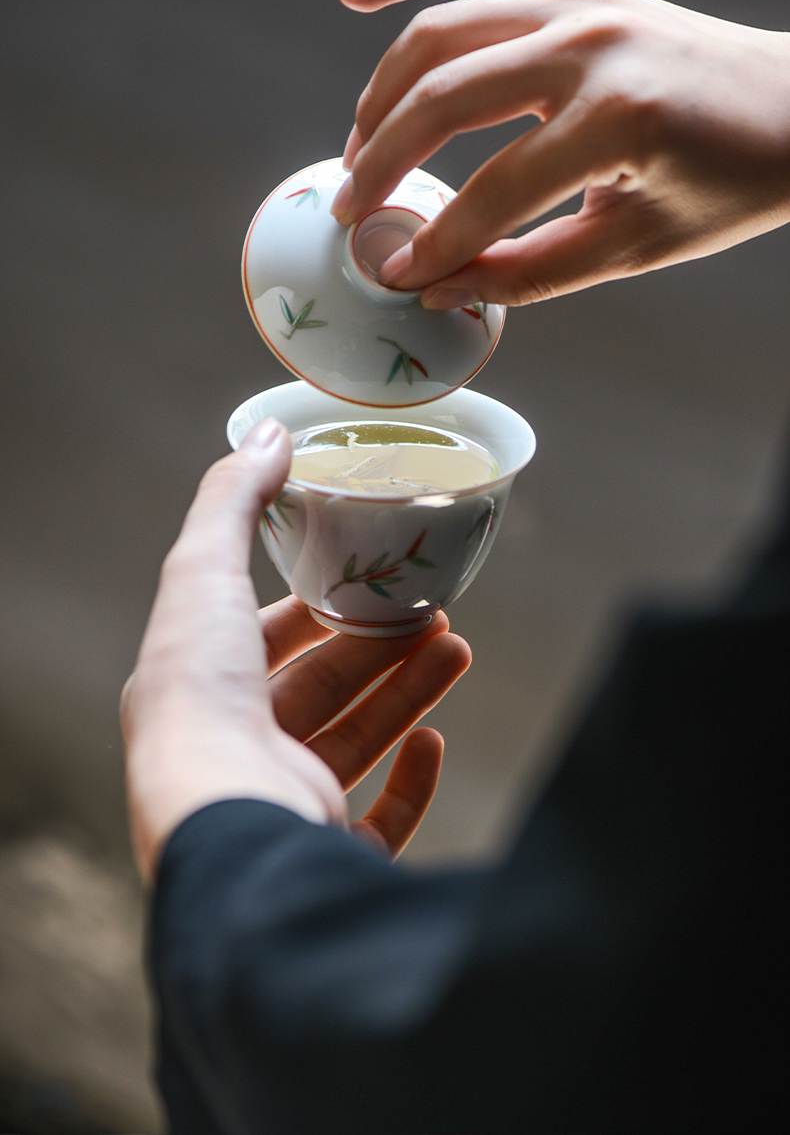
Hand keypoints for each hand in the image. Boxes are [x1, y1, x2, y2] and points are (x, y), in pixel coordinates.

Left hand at [121, 418, 470, 880]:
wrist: (227, 818)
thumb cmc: (203, 699)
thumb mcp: (202, 575)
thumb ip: (232, 502)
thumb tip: (270, 435)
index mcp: (198, 692)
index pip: (262, 642)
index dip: (313, 609)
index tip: (366, 580)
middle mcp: (233, 749)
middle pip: (320, 688)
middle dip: (378, 646)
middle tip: (432, 613)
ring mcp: (280, 804)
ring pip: (356, 742)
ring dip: (407, 695)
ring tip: (458, 649)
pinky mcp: (322, 849)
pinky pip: (379, 820)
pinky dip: (411, 783)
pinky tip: (435, 744)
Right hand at [333, 0, 789, 306]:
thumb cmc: (728, 182)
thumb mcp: (632, 248)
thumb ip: (529, 273)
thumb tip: (440, 289)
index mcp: (615, 117)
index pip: (490, 194)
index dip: (435, 245)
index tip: (397, 278)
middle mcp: (589, 43)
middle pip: (444, 102)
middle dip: (382, 165)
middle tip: (352, 215)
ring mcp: (579, 1)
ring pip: (440, 33)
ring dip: (381, 94)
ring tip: (356, 152)